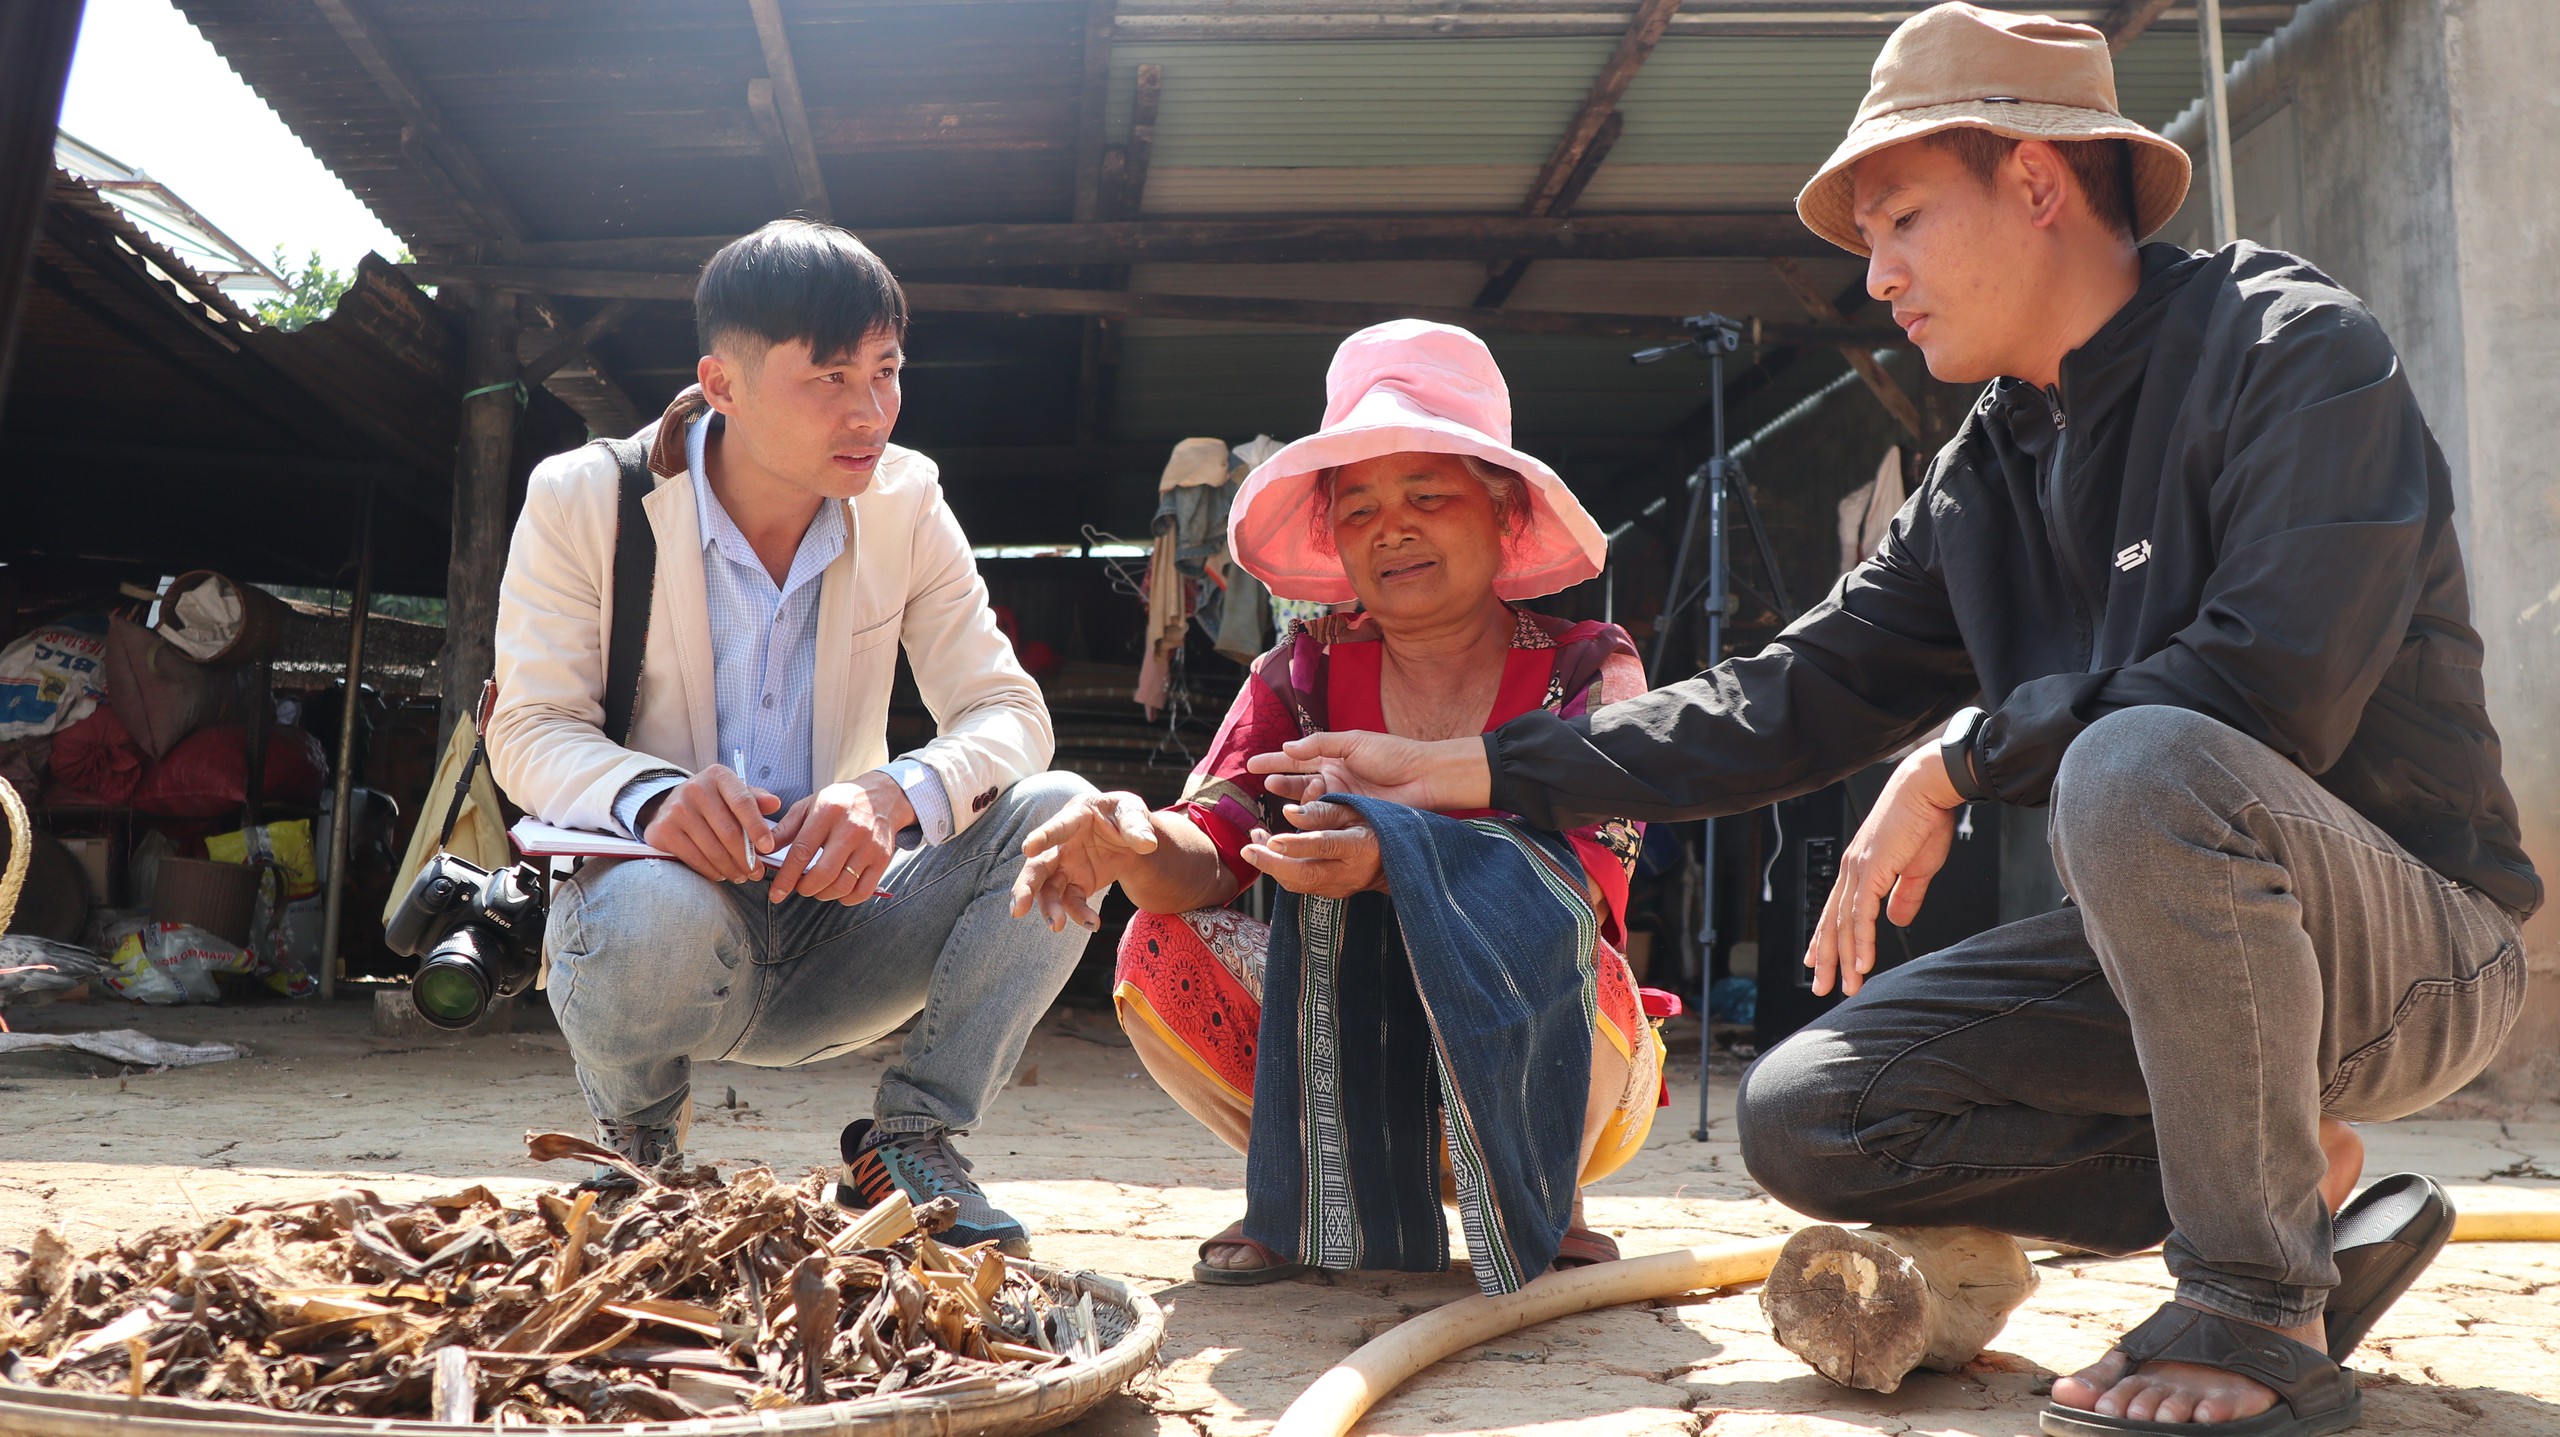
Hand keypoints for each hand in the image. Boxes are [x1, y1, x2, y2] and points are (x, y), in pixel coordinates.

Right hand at [639, 766, 779, 883]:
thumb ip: (755, 799)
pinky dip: (712, 871)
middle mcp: (695, 788)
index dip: (757, 827)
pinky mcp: (664, 830)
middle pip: (729, 831)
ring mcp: (677, 809)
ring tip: (742, 876)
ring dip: (731, 868)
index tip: (768, 848)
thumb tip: (775, 804)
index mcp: (718, 775)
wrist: (671, 804)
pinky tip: (721, 875)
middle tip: (757, 873)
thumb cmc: (713, 801)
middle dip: (746, 857)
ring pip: (713, 849)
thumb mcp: (734, 793)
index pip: (743, 802)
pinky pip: (695, 858)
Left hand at [765, 773, 912, 904]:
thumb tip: (762, 851)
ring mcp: (870, 846)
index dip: (786, 877)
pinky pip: (863, 892)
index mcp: (827, 812)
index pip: (802, 851)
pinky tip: (838, 890)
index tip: (776, 893)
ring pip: (843, 886)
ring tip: (817, 887)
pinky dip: (846, 899)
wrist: (882, 796)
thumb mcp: (809, 805)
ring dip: (823, 894)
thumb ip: (786, 829)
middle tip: (799, 887)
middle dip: (805, 888)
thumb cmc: (840, 802)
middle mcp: (851, 829)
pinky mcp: (883, 859)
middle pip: (824, 873)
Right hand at [1011, 790, 1159, 931]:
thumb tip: (1148, 844)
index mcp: (1076, 816)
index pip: (1058, 827)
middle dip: (1027, 886)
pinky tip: (1093, 924)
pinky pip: (1072, 902)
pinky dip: (1079, 915)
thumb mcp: (1133, 812)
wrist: (1128, 837)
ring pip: (1048, 890)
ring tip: (1057, 926)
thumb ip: (1137, 826)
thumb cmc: (1124, 816)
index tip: (1028, 847)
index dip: (1043, 836)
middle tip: (1018, 908)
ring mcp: (1066, 866)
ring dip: (1049, 908)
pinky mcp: (1076, 885)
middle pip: (1038, 866)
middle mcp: (1062, 843)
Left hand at [1242, 799, 1386, 898]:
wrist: (1394, 862)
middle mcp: (1349, 872)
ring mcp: (1339, 888)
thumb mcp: (1355, 810)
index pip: (1325, 847)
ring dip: (1271, 867)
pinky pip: (1300, 886)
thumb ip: (1322, 810)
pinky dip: (1280, 871)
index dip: (1297, 845)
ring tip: (1253, 844)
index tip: (1272, 839)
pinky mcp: (1330, 895)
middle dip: (1272, 864)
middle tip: (1247, 850)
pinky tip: (1268, 852)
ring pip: (1299, 885)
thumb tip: (1287, 813)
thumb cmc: (1373, 825)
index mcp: (1360, 846)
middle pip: (1306, 875)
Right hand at [1245, 731, 1488, 811]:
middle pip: (1299, 782)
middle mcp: (1336, 779)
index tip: (1251, 765)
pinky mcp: (1350, 818)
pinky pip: (1324, 820)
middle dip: (1281, 783)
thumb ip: (1320, 744)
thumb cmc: (1393, 755)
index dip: (1274, 761)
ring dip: (1296, 799)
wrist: (1425, 778)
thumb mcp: (1353, 742)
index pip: (1297, 758)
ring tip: (1291, 796)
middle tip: (1266, 785)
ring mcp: (1342, 800)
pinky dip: (1311, 819)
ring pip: (1309, 803)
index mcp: (1335, 757)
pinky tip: (1302, 817)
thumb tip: (1288, 747)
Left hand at [1807, 747, 1963, 996]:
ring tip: (1847, 985)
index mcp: (1859, 867)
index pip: (1836, 910)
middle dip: (1827, 958)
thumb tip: (1896, 920)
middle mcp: (1852, 869)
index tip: (1816, 960)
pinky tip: (1861, 964)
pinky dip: (1860, 941)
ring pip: (1845, 923)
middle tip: (1823, 986)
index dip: (1825, 937)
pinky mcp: (1871, 870)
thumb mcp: (1916, 868)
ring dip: (1845, 958)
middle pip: (1833, 922)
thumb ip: (1904, 896)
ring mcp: (1858, 869)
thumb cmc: (1925, 820)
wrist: (1928, 789)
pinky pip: (1862, 914)